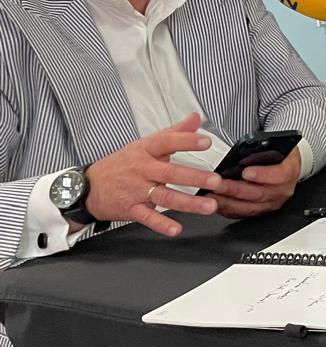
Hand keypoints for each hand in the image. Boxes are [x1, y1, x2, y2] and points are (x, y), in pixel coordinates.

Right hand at [84, 113, 222, 237]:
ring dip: (187, 203)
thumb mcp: (145, 144)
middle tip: (215, 181)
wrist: (88, 186)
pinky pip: (147, 217)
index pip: (167, 142)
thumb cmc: (122, 164)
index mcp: (146, 150)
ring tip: (209, 206)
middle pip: (170, 172)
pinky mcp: (131, 209)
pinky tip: (176, 228)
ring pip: (164, 196)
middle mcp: (142, 169)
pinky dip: (161, 224)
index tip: (206, 141)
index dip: (186, 141)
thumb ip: (174, 132)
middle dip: (194, 177)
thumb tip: (195, 118)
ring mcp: (136, 190)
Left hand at [209, 147, 302, 218]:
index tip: (246, 172)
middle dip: (235, 190)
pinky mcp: (261, 211)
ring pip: (249, 207)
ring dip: (228, 202)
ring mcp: (272, 203)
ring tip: (211, 196)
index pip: (279, 175)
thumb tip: (241, 151)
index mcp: (288, 172)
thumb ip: (261, 149)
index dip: (262, 175)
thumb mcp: (275, 146)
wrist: (286, 168)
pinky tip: (216, 204)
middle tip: (217, 184)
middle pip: (258, 194)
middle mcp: (281, 191)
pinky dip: (228, 210)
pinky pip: (244, 214)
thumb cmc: (279, 156)